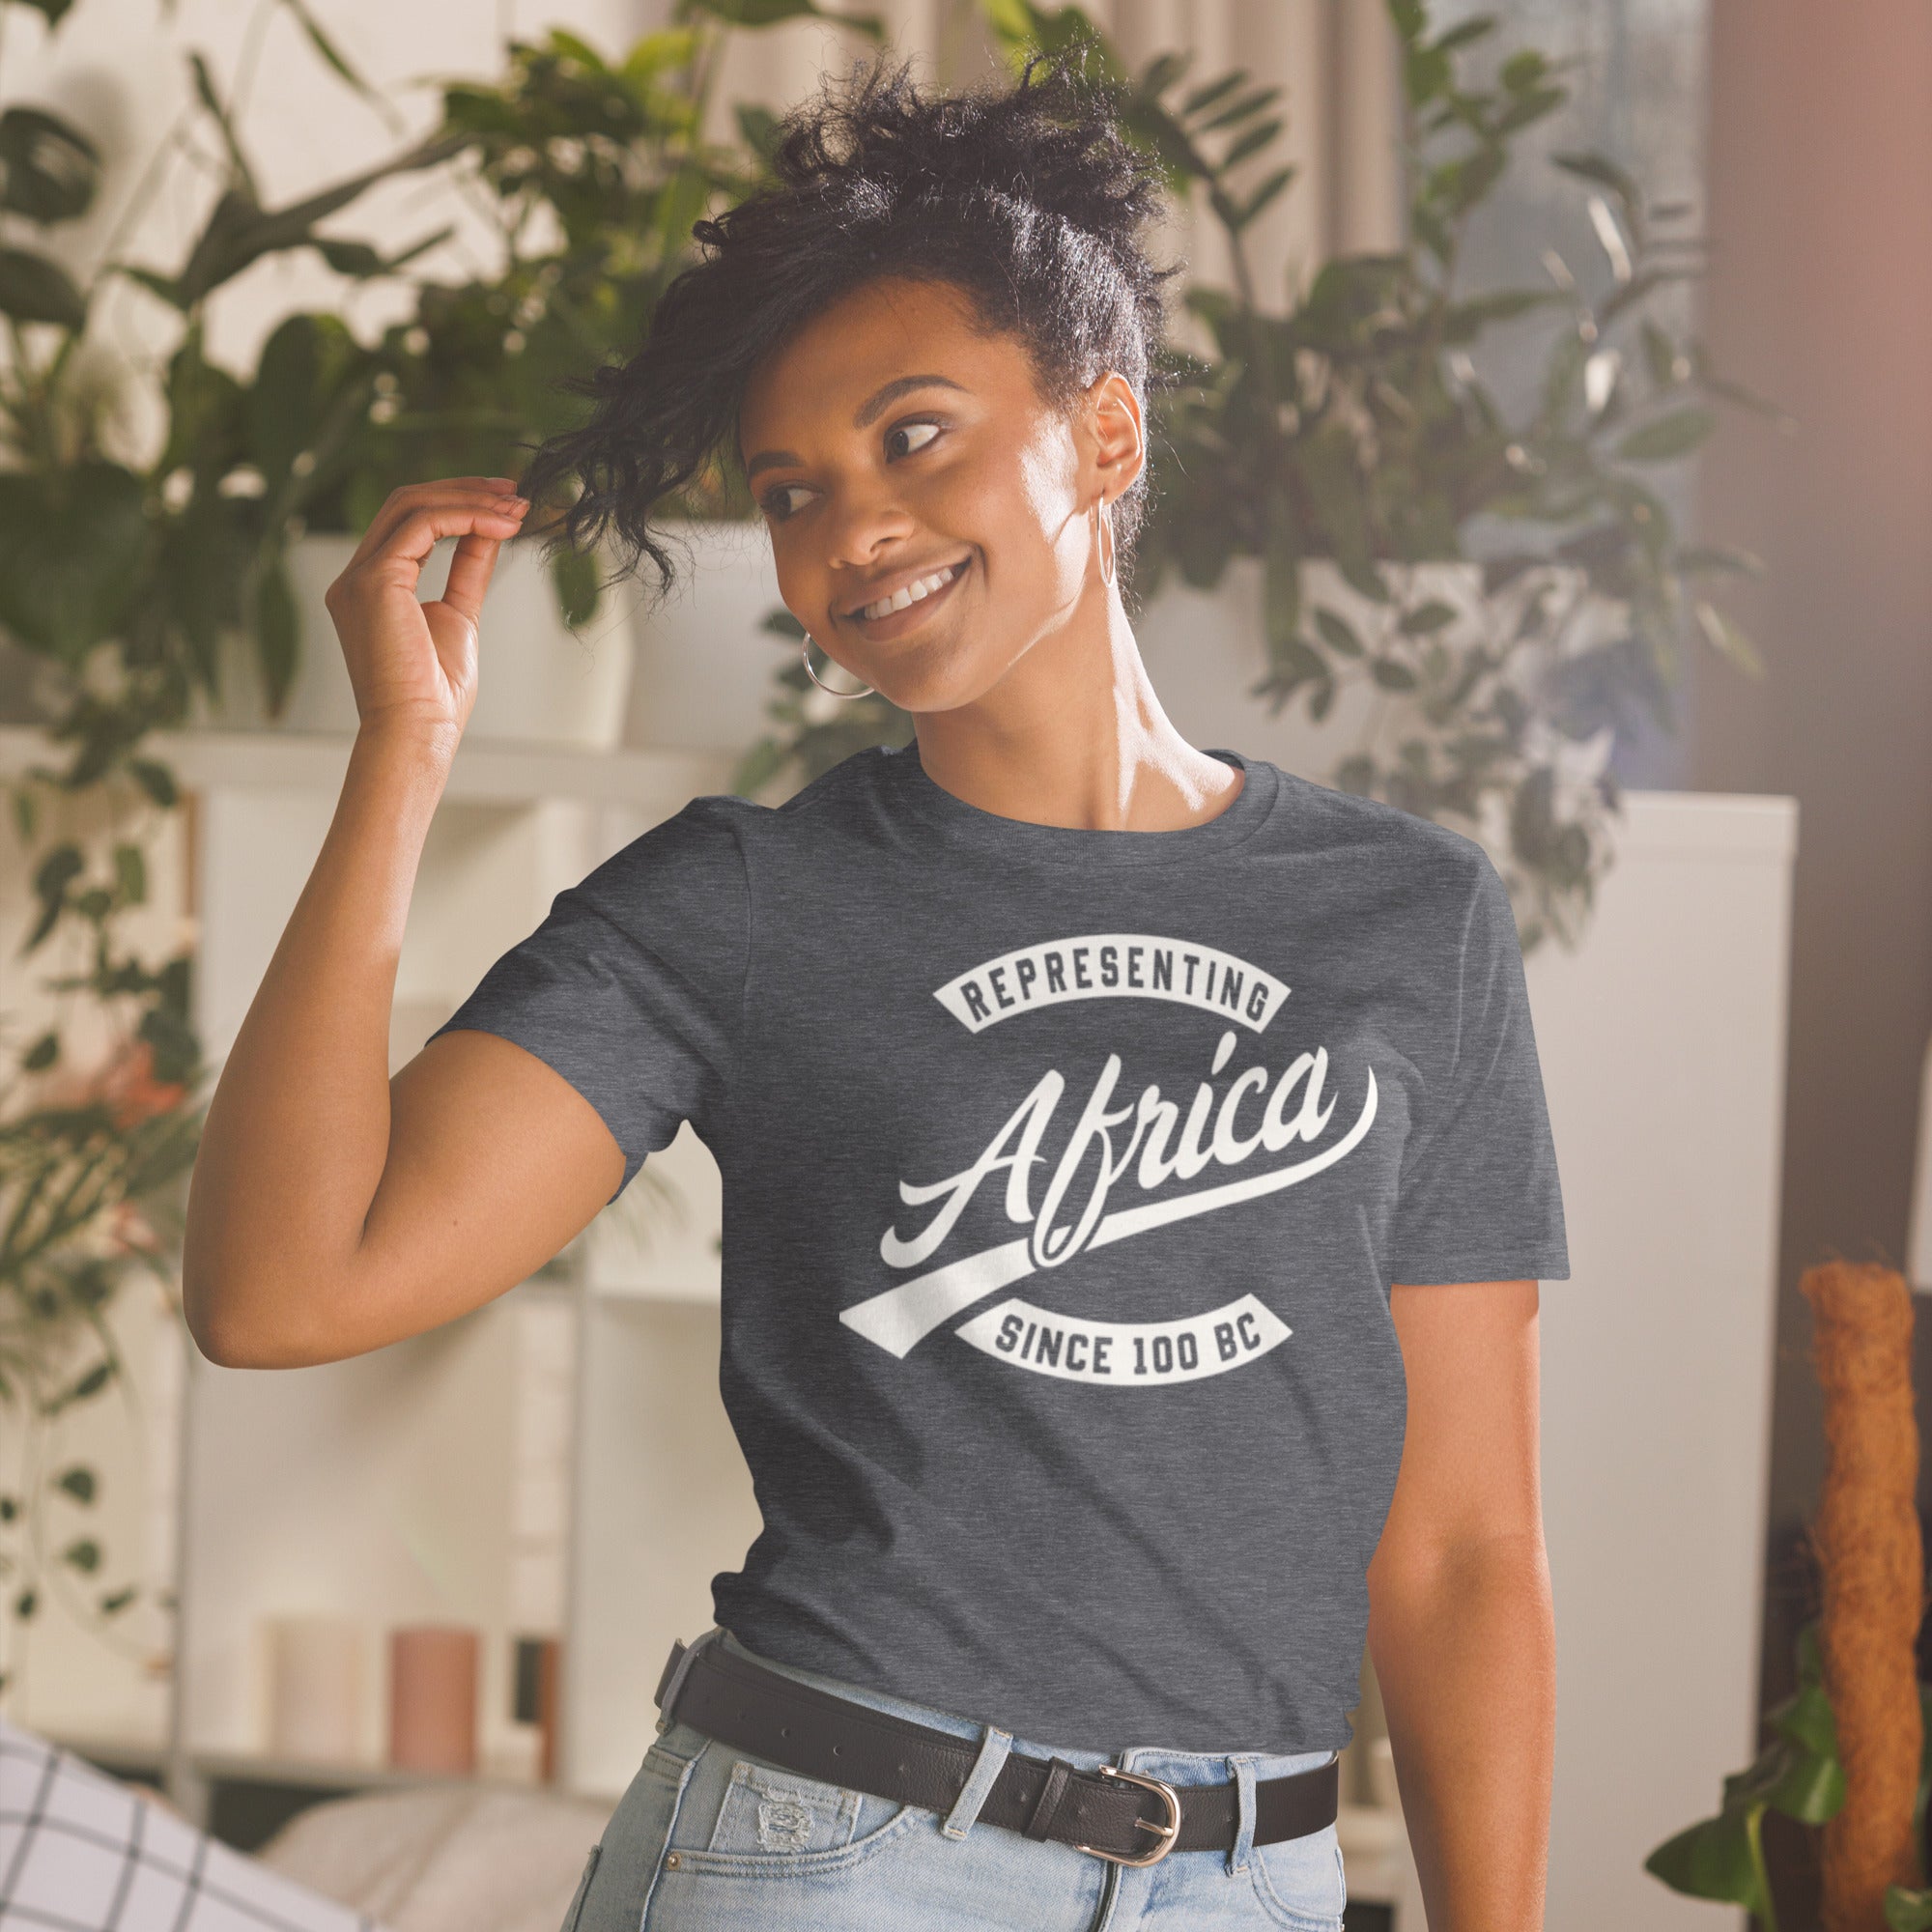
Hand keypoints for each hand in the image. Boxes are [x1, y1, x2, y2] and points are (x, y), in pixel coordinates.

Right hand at [322, 475, 530, 743]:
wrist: (417, 731)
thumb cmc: (435, 694)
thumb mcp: (459, 616)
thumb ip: (467, 570)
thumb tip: (490, 530)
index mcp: (371, 587)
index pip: (409, 524)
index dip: (458, 504)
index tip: (504, 503)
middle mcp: (355, 577)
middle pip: (406, 504)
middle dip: (464, 491)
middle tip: (514, 491)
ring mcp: (358, 576)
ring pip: (412, 506)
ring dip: (470, 499)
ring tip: (516, 506)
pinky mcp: (373, 580)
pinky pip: (421, 525)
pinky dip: (466, 517)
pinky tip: (502, 525)